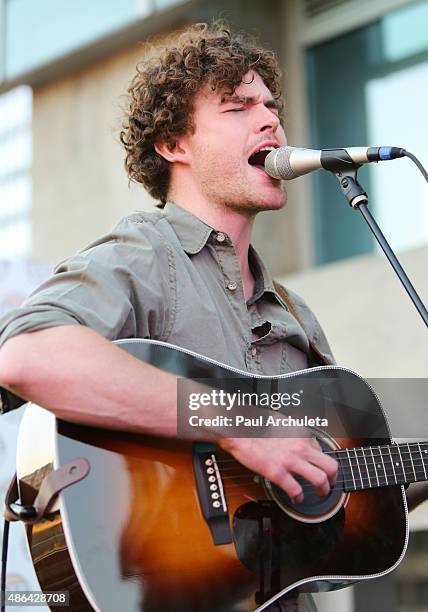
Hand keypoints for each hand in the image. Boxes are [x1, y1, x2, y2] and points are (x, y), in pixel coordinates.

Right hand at [218, 435, 337, 503]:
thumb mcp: (282, 423)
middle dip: (333, 479)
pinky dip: (298, 497)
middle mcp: (300, 448)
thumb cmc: (257, 426)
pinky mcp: (277, 473)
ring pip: (320, 480)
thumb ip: (294, 433)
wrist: (239, 431)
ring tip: (319, 494)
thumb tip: (299, 439)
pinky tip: (296, 498)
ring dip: (323, 490)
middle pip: (330, 466)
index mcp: (301, 435)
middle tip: (329, 484)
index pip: (320, 450)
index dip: (319, 460)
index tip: (317, 465)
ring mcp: (290, 461)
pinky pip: (295, 490)